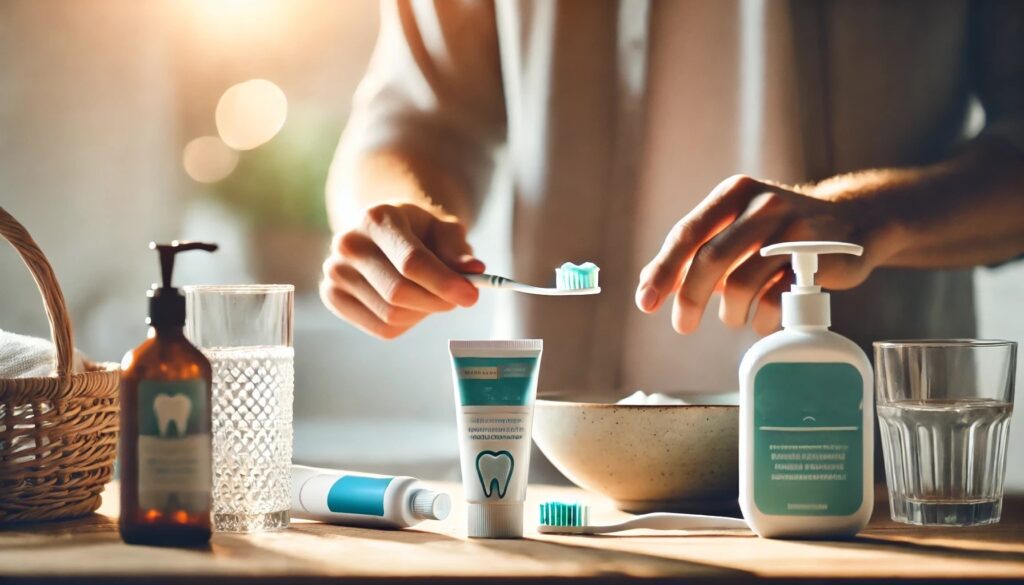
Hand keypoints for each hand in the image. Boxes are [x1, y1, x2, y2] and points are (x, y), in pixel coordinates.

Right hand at [321, 203, 484, 338]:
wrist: (385, 235)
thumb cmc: (420, 233)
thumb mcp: (444, 230)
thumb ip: (458, 249)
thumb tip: (475, 270)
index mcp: (376, 218)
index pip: (411, 261)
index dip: (444, 283)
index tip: (472, 295)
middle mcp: (349, 243)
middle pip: (399, 292)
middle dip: (437, 302)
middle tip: (460, 299)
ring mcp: (335, 271)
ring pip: (391, 315)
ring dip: (424, 312)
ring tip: (432, 295)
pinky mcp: (332, 296)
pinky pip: (380, 328)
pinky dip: (407, 323)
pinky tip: (411, 304)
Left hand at [635, 175, 891, 334]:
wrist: (853, 222)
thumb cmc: (779, 231)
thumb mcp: (736, 228)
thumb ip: (694, 252)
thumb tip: (648, 282)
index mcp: (734, 194)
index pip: (688, 233)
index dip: (663, 270)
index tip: (646, 302)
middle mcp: (763, 204)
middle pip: (711, 258)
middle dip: (690, 298)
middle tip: (683, 324)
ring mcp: (793, 229)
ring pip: (742, 282)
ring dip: (730, 312)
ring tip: (732, 319)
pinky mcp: (819, 257)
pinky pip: (777, 298)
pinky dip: (763, 318)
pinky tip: (761, 322)